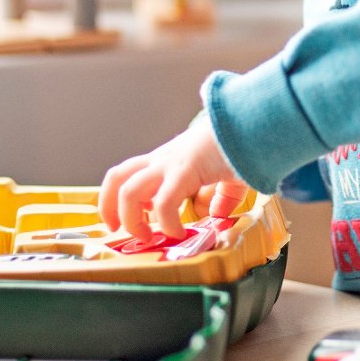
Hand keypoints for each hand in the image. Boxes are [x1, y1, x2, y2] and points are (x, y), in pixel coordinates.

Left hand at [98, 114, 248, 241]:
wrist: (250, 124)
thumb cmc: (239, 145)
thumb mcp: (227, 176)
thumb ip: (221, 196)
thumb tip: (219, 214)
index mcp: (167, 160)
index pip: (128, 174)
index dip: (118, 198)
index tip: (130, 221)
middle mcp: (162, 160)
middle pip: (116, 178)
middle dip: (109, 207)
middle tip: (119, 229)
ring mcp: (170, 164)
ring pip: (129, 191)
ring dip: (132, 219)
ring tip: (148, 236)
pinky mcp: (184, 170)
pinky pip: (163, 203)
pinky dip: (167, 224)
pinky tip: (179, 232)